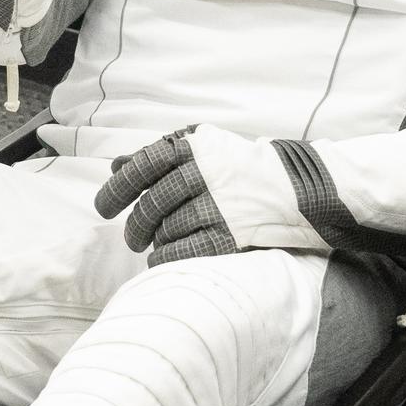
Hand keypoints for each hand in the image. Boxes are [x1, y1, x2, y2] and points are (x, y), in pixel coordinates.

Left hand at [95, 125, 340, 265]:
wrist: (301, 187)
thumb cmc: (245, 167)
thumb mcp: (207, 148)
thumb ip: (162, 154)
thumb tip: (116, 165)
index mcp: (196, 147)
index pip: (143, 165)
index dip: (118, 189)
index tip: (104, 207)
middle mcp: (205, 173)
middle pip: (151, 204)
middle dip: (135, 225)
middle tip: (131, 236)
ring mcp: (220, 204)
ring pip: (166, 229)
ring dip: (154, 242)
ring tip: (154, 245)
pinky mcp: (233, 233)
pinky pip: (185, 251)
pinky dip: (167, 257)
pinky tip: (164, 258)